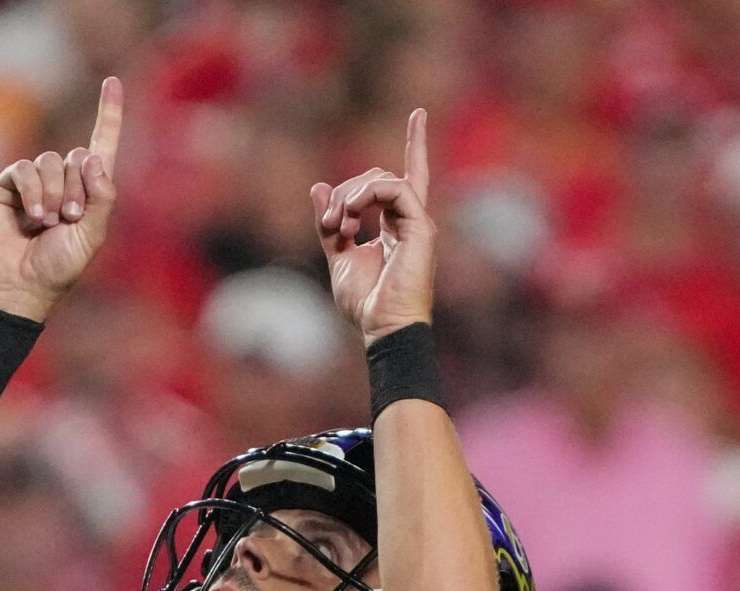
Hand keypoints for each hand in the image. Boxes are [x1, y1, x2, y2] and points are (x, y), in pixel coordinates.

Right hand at [0, 76, 123, 322]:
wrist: (17, 288)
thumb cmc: (57, 269)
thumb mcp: (91, 236)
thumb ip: (102, 198)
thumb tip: (90, 156)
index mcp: (88, 194)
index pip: (101, 146)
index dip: (109, 115)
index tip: (112, 81)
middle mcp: (62, 183)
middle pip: (77, 156)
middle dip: (77, 188)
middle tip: (68, 220)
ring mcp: (34, 183)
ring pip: (51, 161)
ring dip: (54, 193)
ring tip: (46, 223)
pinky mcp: (7, 185)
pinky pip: (25, 169)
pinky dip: (32, 191)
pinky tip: (31, 216)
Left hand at [311, 108, 435, 344]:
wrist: (383, 328)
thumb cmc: (366, 303)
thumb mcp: (338, 258)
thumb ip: (329, 224)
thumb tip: (318, 188)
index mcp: (396, 227)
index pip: (404, 179)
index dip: (415, 146)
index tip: (419, 113)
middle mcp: (410, 221)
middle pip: (377, 178)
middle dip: (344, 193)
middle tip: (329, 225)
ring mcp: (417, 223)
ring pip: (383, 178)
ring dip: (351, 196)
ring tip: (338, 225)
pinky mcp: (420, 228)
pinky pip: (395, 188)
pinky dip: (367, 194)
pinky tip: (351, 215)